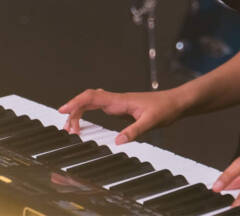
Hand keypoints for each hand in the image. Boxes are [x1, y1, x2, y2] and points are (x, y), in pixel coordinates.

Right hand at [58, 88, 183, 143]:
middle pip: (88, 100)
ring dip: (79, 113)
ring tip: (72, 130)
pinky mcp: (120, 108)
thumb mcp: (152, 122)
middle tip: (67, 130)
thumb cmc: (166, 108)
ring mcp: (118, 103)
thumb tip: (117, 142)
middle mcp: (117, 100)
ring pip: (92, 103)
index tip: (62, 110)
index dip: (75, 102)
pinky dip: (87, 113)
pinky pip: (98, 107)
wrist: (176, 102)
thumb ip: (135, 131)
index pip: (92, 97)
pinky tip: (84, 121)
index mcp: (121, 100)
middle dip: (73, 112)